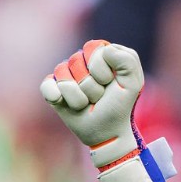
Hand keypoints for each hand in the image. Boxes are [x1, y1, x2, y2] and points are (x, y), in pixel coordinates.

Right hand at [40, 40, 172, 181]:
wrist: (107, 132)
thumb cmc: (119, 106)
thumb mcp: (132, 84)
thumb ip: (128, 60)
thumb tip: (105, 50)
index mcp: (100, 54)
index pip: (93, 49)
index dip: (102, 70)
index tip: (110, 84)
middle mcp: (81, 61)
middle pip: (76, 62)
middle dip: (92, 86)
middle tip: (100, 97)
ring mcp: (65, 75)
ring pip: (63, 76)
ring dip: (79, 97)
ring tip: (88, 103)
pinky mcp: (52, 89)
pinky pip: (47, 85)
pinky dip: (56, 95)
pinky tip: (64, 103)